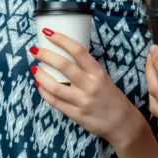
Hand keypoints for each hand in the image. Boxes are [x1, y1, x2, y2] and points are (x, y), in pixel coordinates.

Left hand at [31, 29, 143, 147]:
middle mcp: (90, 85)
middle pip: (63, 65)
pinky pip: (54, 102)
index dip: (61, 40)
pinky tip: (40, 85)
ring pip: (54, 86)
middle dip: (45, 55)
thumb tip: (64, 56)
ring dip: (41, 75)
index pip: (78, 51)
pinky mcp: (76, 114)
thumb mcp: (103, 78)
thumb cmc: (111, 98)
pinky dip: (44, 92)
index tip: (48, 33)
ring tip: (35, 68)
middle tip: (35, 50)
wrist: (122, 124)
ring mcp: (82, 101)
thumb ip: (86, 69)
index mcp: (98, 73)